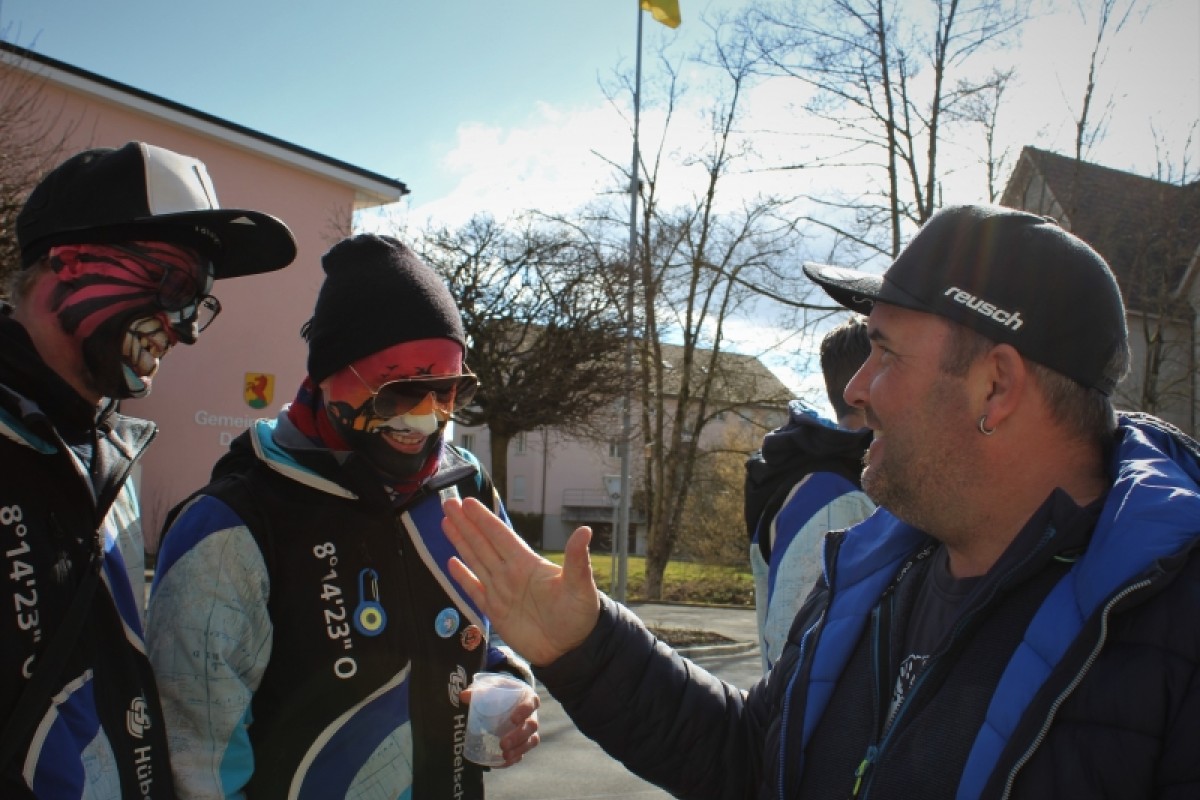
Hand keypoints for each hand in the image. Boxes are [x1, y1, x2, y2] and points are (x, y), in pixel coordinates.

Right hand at [443, 496, 600, 665]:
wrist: (571, 650)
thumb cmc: (579, 615)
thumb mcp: (580, 586)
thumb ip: (577, 559)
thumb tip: (585, 531)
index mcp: (527, 564)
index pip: (500, 536)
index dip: (484, 520)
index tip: (468, 502)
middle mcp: (511, 573)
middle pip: (483, 543)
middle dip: (466, 524)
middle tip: (449, 503)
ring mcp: (502, 592)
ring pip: (476, 561)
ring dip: (461, 542)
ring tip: (446, 523)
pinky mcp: (496, 612)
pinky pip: (475, 590)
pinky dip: (463, 577)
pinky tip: (451, 563)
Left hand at [460, 685, 540, 766]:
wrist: (505, 698)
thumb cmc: (500, 691)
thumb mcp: (491, 687)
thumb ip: (479, 691)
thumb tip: (463, 696)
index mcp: (527, 698)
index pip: (531, 703)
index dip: (525, 711)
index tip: (513, 719)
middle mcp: (531, 715)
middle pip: (531, 726)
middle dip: (518, 736)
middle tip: (503, 744)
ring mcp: (529, 730)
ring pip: (531, 741)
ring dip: (518, 750)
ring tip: (504, 755)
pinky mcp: (524, 742)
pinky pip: (523, 752)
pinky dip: (514, 758)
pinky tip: (502, 762)